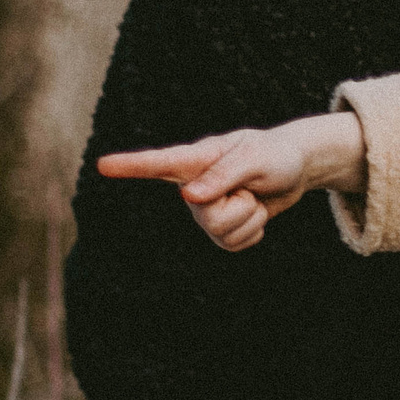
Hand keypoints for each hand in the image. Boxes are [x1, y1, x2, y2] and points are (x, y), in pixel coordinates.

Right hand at [100, 113, 367, 250]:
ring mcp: (206, 210)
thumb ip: (222, 175)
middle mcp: (194, 187)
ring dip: (250, 217)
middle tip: (251, 187)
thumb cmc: (274, 154)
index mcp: (197, 160)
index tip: (103, 165)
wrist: (296, 167)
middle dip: (241, 206)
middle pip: (208, 218)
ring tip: (253, 195)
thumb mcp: (254, 158)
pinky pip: (235, 246)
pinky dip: (254, 232)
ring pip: (223, 234)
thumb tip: (188, 197)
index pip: (158, 163)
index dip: (130, 166)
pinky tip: (255, 211)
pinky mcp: (221, 228)